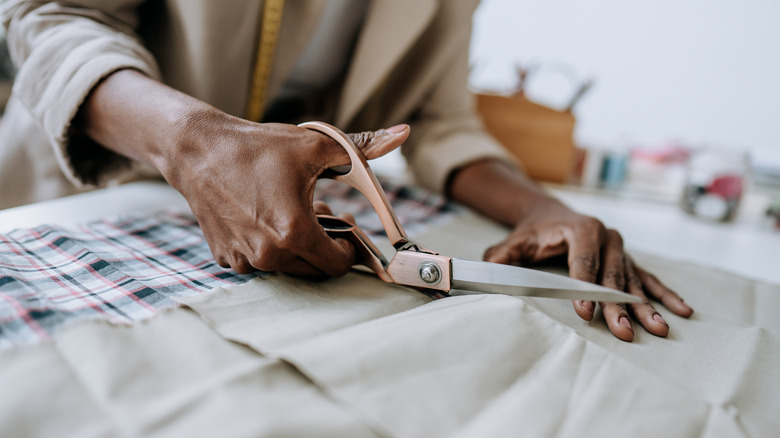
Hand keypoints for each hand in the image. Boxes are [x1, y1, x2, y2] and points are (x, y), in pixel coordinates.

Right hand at [81, 70, 407, 277]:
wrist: (198, 151)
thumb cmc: (258, 147)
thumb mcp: (315, 145)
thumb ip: (364, 148)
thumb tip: (405, 133)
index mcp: (294, 231)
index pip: (338, 265)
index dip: (349, 248)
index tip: (345, 224)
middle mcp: (268, 254)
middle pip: (315, 269)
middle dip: (325, 245)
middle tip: (322, 212)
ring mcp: (244, 260)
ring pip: (288, 267)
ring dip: (299, 245)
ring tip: (293, 211)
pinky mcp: (227, 259)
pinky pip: (261, 263)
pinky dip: (271, 246)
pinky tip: (266, 218)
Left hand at [483, 198, 692, 341]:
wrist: (550, 215)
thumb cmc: (532, 233)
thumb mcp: (513, 242)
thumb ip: (501, 256)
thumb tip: (489, 270)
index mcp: (580, 229)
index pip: (583, 264)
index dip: (584, 289)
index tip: (585, 313)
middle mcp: (606, 236)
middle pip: (611, 277)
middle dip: (617, 307)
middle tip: (623, 332)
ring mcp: (620, 248)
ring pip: (632, 281)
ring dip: (645, 307)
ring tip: (657, 328)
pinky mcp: (627, 258)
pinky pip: (648, 278)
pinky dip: (664, 294)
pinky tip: (681, 310)